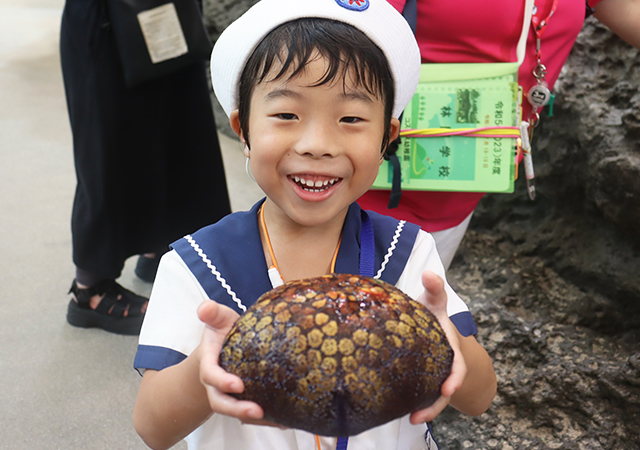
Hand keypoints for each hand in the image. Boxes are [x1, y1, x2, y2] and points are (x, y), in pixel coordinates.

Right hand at [197, 301, 283, 426]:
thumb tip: (204, 307)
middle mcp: (217, 385)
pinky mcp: (244, 400)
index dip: (222, 381)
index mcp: (209, 364)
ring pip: (237, 413)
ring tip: (275, 420)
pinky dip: (267, 419)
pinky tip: (284, 421)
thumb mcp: (219, 319)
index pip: (210, 375)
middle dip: (237, 410)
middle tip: (256, 411)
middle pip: (221, 403)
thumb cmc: (223, 332)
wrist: (222, 348)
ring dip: (253, 419)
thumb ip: (213, 313)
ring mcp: (230, 395)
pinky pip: (252, 415)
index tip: (238, 385)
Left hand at [410, 270, 467, 423]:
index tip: (449, 388)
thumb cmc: (431, 315)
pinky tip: (405, 413)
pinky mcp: (419, 382)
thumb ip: (434, 289)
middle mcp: (443, 366)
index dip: (455, 378)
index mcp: (450, 349)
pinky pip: (420, 396)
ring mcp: (431, 376)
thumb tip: (430, 274)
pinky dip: (415, 406)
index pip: (457, 366)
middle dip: (436, 403)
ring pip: (432, 397)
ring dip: (425, 409)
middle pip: (444, 388)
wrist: (429, 328)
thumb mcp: (434, 302)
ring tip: (412, 418)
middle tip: (421, 414)